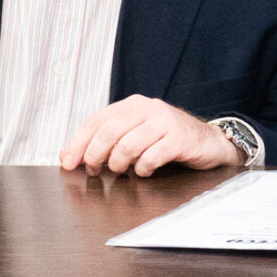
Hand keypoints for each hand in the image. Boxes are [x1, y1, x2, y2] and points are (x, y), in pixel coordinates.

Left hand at [61, 96, 241, 176]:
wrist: (209, 142)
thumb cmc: (168, 140)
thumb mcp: (134, 136)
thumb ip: (103, 143)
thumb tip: (66, 155)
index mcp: (133, 105)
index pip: (97, 120)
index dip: (79, 143)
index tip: (69, 162)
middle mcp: (148, 108)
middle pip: (109, 132)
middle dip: (95, 156)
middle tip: (94, 171)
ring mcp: (165, 122)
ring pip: (127, 145)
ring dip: (119, 164)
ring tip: (121, 172)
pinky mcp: (179, 139)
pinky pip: (151, 157)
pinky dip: (142, 169)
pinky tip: (143, 172)